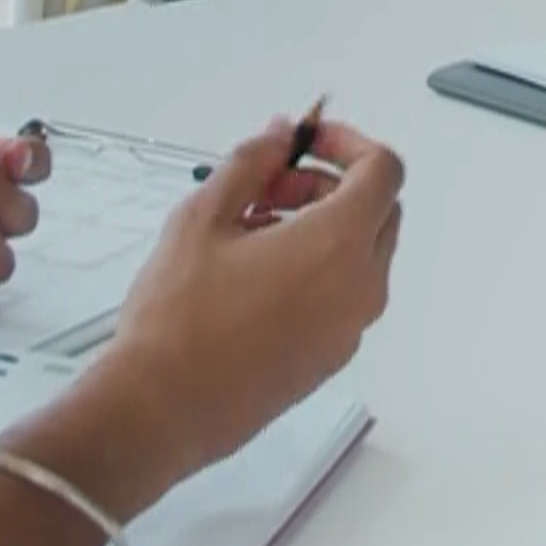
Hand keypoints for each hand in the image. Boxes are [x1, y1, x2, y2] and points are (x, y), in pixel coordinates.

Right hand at [107, 116, 403, 483]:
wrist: (163, 407)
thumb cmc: (180, 321)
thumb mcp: (206, 215)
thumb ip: (252, 162)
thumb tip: (279, 138)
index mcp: (339, 245)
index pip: (382, 170)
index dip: (347, 143)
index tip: (308, 142)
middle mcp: (358, 288)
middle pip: (377, 210)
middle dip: (329, 184)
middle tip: (271, 185)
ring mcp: (348, 329)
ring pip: (359, 253)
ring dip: (319, 225)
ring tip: (249, 229)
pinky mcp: (329, 358)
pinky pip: (342, 294)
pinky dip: (316, 267)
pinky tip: (254, 272)